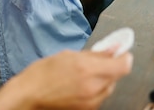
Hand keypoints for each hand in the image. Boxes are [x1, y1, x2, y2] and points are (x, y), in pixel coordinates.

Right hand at [0, 49, 132, 109]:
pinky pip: (100, 96)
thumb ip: (94, 53)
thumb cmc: (43, 73)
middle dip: (110, 67)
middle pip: (116, 76)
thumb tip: (114, 49)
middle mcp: (94, 87)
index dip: (124, 56)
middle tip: (95, 61)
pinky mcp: (89, 109)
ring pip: (109, 87)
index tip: (120, 51)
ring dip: (102, 78)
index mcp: (88, 70)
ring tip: (82, 74)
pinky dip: (95, 88)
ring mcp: (92, 101)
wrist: (30, 95)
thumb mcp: (68, 55)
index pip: (123, 65)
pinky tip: (79, 84)